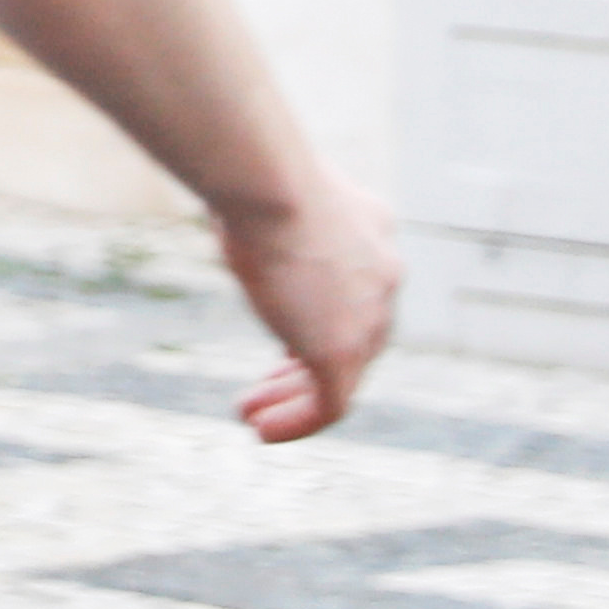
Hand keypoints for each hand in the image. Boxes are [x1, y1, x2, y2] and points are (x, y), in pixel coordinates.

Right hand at [215, 165, 400, 439]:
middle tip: (265, 386)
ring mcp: (368, 317)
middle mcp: (383, 276)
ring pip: (344, 375)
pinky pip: (331, 405)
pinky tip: (264, 432)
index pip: (356, 288)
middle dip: (304, 365)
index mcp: (371, 231)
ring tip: (254, 418)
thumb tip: (225, 190)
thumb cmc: (253, 176)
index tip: (278, 340)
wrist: (273, 189)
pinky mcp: (342, 350)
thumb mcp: (266, 190)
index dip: (315, 316)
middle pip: (355, 337)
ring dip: (297, 401)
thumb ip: (264, 204)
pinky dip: (299, 423)